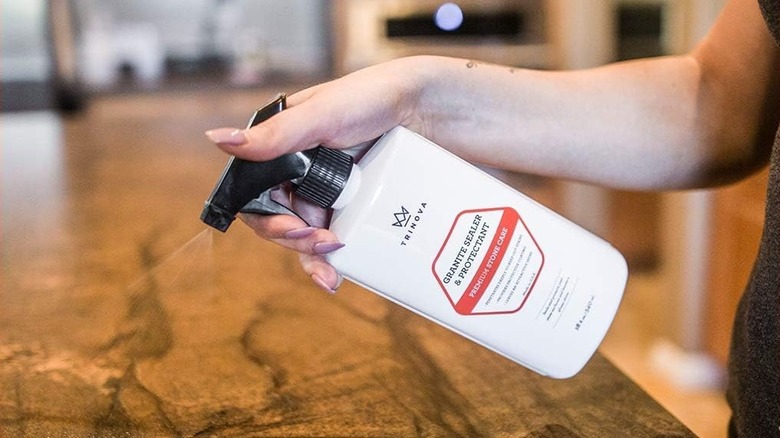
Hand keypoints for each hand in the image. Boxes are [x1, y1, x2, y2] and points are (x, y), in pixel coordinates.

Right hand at [205, 57, 429, 292]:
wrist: (433, 107)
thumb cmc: (373, 98)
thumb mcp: (322, 116)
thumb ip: (274, 135)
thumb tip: (216, 140)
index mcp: (282, 147)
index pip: (257, 193)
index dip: (269, 219)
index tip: (294, 229)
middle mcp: (301, 171)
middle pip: (280, 219)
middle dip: (295, 240)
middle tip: (322, 245)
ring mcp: (330, 189)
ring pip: (307, 233)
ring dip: (312, 257)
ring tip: (332, 270)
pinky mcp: (357, 203)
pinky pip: (338, 236)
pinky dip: (335, 259)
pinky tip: (339, 276)